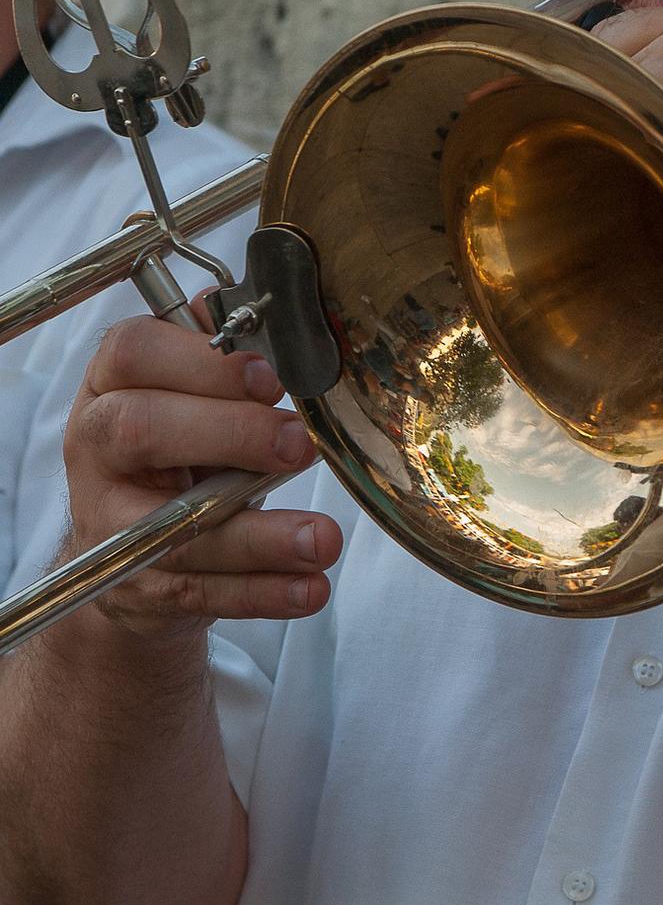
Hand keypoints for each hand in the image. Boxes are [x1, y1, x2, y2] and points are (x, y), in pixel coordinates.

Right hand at [62, 294, 341, 639]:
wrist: (134, 544)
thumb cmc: (183, 449)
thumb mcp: (191, 395)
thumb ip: (223, 359)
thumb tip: (270, 311)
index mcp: (112, 384)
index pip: (134, 352)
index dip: (204, 363)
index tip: (272, 379)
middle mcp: (96, 447)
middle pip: (141, 429)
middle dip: (229, 434)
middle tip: (301, 447)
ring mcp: (110, 521)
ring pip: (176, 526)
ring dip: (260, 535)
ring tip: (324, 539)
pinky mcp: (136, 583)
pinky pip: (201, 592)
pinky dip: (262, 593)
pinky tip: (310, 587)